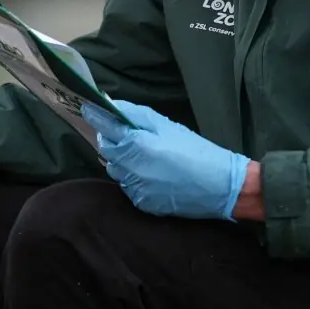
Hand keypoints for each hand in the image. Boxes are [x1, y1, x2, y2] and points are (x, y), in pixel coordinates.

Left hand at [82, 99, 250, 219]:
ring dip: (122, 161)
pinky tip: (152, 174)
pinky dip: (133, 178)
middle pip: (108, 150)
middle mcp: (131, 168)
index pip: (106, 128)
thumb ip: (138, 115)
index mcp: (138, 145)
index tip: (88, 107)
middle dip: (113, 140)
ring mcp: (135, 188)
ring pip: (115, 170)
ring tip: (144, 156)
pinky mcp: (141, 203)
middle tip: (128, 135)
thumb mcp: (169, 126)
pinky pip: (127, 186)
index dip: (96, 116)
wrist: (221, 187)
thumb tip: (113, 105)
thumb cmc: (197, 151)